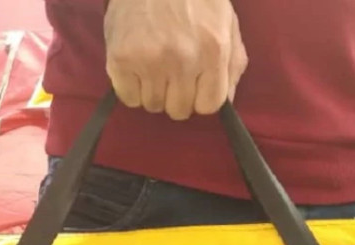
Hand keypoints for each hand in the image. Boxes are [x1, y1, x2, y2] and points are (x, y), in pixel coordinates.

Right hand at [104, 0, 247, 120]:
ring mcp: (150, 61)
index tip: (193, 85)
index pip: (209, 106)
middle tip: (170, 70)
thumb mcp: (226, 23)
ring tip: (152, 62)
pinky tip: (135, 64)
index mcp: (213, 51)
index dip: (200, 98)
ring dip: (152, 90)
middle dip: (176, 95)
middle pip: (179, 110)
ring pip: (153, 105)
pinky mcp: (122, 59)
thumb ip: (232, 65)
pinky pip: (129, 98)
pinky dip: (130, 87)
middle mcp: (183, 59)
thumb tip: (226, 103)